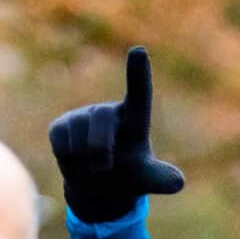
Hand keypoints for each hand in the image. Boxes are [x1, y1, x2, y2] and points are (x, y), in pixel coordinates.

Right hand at [47, 46, 186, 222]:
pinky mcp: (61, 125)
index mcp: (134, 118)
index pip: (139, 93)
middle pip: (101, 119)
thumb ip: (161, 179)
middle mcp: (108, 111)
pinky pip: (61, 141)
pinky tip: (76, 161)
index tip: (138, 51)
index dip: (138, 73)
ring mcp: (83, 116)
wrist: (99, 187)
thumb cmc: (129, 176)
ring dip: (85, 159)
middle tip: (105, 168)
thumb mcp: (147, 178)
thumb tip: (178, 183)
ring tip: (94, 167)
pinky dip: (68, 160)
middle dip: (100, 148)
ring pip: (78, 133)